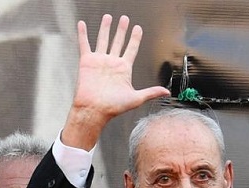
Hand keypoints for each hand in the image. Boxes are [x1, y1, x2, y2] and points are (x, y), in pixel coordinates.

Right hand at [62, 14, 169, 149]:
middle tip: (124, 19)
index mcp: (124, 69)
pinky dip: (83, 34)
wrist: (94, 110)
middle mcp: (112, 63)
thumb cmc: (113, 107)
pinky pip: (85, 44)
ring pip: (103, 39)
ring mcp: (99, 61)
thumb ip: (151, 92)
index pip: (131, 49)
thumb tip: (166, 92)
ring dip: (105, 28)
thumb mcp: (136, 98)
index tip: (138, 28)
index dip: (135, 38)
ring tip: (108, 17)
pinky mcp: (87, 61)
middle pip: (118, 41)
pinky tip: (82, 24)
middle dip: (122, 30)